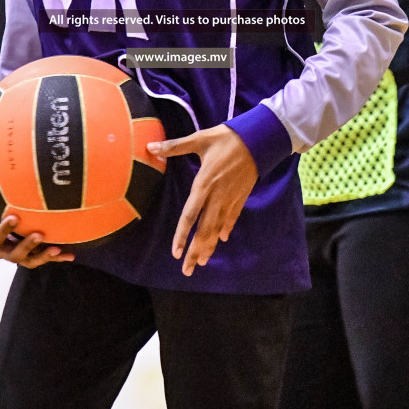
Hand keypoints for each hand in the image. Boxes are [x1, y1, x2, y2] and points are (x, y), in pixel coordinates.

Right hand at [0, 182, 73, 267]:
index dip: (3, 231)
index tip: (14, 218)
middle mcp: (2, 250)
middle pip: (14, 255)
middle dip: (26, 246)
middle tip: (39, 234)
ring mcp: (15, 253)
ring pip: (29, 260)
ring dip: (43, 256)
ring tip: (57, 249)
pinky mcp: (28, 252)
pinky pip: (42, 257)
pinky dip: (56, 257)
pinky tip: (71, 254)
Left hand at [147, 125, 257, 276]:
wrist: (258, 139)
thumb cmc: (226, 138)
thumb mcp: (199, 139)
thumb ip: (174, 147)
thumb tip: (150, 148)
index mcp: (203, 185)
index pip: (190, 216)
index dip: (182, 236)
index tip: (176, 253)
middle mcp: (216, 197)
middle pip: (204, 230)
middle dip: (195, 251)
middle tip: (187, 270)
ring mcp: (230, 199)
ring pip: (218, 228)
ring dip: (210, 246)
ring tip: (203, 262)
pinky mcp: (241, 196)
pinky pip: (232, 218)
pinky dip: (226, 229)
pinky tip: (222, 239)